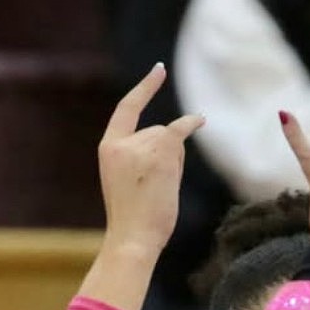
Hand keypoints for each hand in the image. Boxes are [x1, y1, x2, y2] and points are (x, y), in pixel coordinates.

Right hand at [97, 63, 203, 260]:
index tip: (158, 71)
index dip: (145, 89)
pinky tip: (201, 120)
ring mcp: (142, 145)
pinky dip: (192, 123)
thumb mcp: (127, 182)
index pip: (126, 110)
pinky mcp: (161, 151)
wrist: (132, 239)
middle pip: (157, 131)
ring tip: (160, 192)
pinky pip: (181, 132)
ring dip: (174, 164)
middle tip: (155, 191)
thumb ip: (141, 157)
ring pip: (171, 140)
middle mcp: (123, 142)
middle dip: (166, 155)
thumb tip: (178, 135)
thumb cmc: (133, 221)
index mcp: (108, 149)